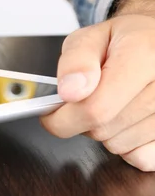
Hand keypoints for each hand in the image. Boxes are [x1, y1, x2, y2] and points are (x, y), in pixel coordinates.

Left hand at [41, 12, 154, 171]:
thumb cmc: (123, 41)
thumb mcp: (89, 38)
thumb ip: (75, 61)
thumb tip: (70, 91)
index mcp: (144, 55)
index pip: (95, 108)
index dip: (63, 117)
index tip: (52, 112)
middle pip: (103, 129)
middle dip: (81, 119)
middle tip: (88, 97)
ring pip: (119, 145)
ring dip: (104, 130)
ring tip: (112, 102)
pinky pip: (141, 157)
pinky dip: (127, 145)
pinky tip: (128, 119)